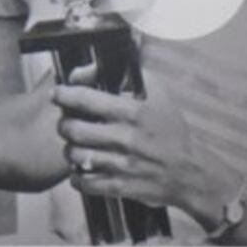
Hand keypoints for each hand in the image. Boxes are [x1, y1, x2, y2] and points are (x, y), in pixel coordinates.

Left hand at [54, 83, 222, 224]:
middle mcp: (125, 138)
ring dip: (69, 150)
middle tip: (66, 122)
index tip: (57, 94)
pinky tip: (80, 170)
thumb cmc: (172, 132)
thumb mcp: (161, 95)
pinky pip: (85, 183)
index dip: (64, 94)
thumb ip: (135, 74)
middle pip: (74, 129)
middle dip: (64, 124)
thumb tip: (112, 60)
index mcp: (133, 112)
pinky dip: (77, 177)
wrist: (189, 173)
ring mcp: (122, 164)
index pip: (87, 99)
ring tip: (74, 146)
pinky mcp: (121, 186)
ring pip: (76, 155)